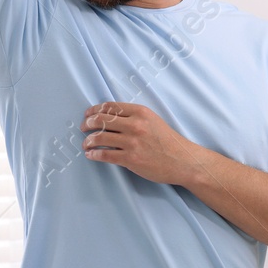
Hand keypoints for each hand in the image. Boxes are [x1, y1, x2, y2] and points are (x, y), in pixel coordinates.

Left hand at [81, 101, 201, 184]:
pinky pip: (104, 155)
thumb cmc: (169, 142)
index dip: (94, 110)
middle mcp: (135, 125)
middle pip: (101, 120)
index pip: (110, 107)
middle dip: (87, 124)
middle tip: (83, 128)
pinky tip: (91, 155)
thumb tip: (110, 117)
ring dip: (88, 141)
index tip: (88, 114)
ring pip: (99, 138)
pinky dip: (94, 154)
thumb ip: (135, 117)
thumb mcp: (153, 121)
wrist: (183, 161)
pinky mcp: (130, 159)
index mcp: (141, 112)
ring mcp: (132, 142)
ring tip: (86, 144)